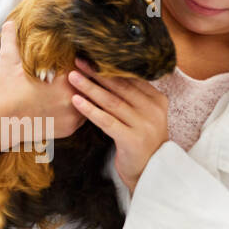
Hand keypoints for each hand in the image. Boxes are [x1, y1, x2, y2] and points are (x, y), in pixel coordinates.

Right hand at [0, 21, 87, 151]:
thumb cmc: (5, 89)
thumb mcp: (8, 61)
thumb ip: (12, 39)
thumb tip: (10, 21)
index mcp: (62, 78)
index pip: (83, 66)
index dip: (82, 63)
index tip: (79, 60)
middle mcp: (71, 97)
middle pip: (90, 84)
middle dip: (87, 79)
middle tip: (86, 75)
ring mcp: (73, 115)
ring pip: (90, 101)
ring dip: (87, 95)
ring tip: (85, 89)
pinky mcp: (70, 129)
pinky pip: (84, 117)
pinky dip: (81, 111)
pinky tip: (76, 104)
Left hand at [67, 58, 169, 192]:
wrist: (150, 171)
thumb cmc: (139, 140)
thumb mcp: (141, 115)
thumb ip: (130, 96)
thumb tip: (105, 72)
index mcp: (157, 100)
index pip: (130, 78)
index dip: (109, 67)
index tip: (90, 56)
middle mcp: (153, 110)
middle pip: (120, 87)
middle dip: (97, 73)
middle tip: (77, 61)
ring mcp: (144, 125)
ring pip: (112, 102)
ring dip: (90, 88)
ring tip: (72, 77)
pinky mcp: (132, 140)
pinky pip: (107, 121)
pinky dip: (90, 110)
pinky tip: (76, 101)